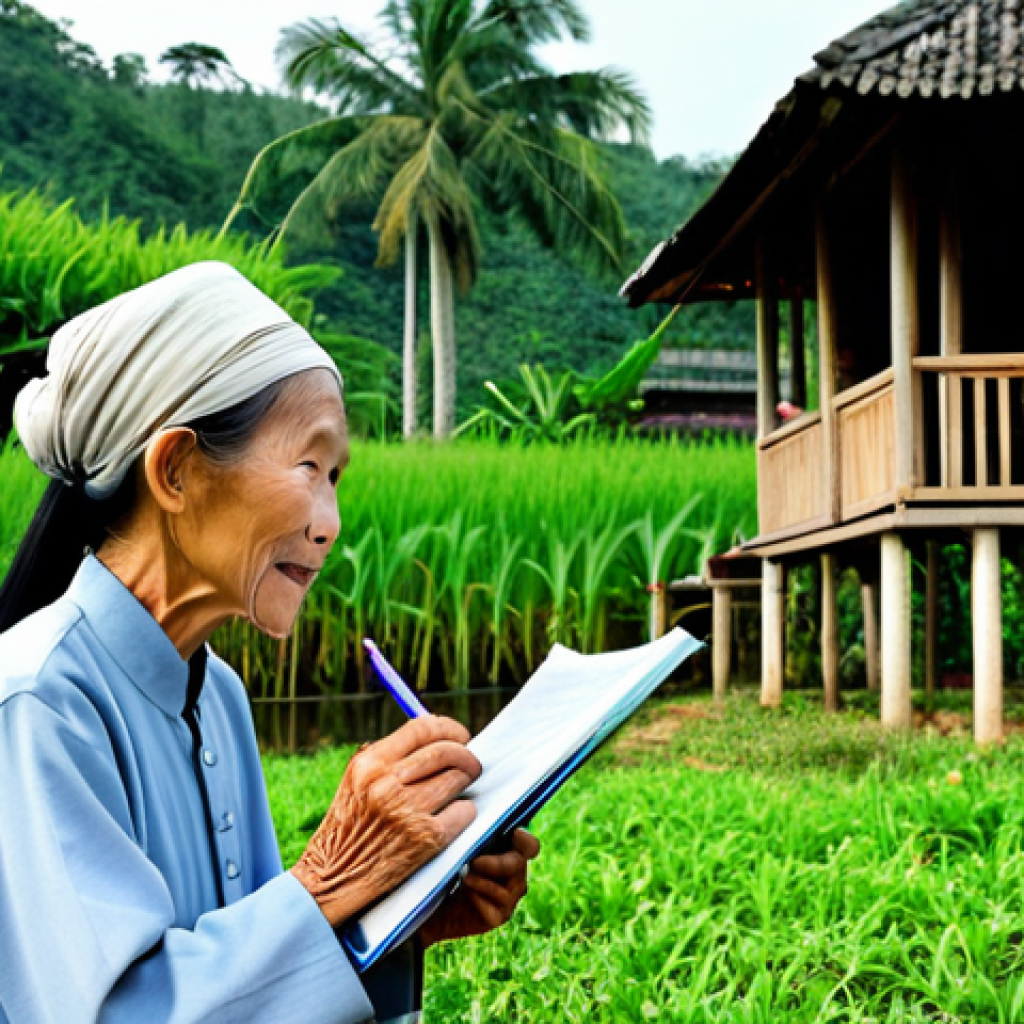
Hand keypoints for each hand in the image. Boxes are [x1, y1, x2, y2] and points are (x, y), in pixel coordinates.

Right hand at [291, 716, 480, 927]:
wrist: (330, 880)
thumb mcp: (357, 782)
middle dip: (467, 757)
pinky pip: (464, 812)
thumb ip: (391, 759)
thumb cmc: (348, 828)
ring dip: (465, 785)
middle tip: (471, 766)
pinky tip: (452, 819)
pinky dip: (464, 813)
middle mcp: (387, 783)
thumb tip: (440, 740)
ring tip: (457, 793)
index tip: (460, 736)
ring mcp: (407, 811)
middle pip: (447, 751)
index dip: (449, 728)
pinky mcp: (425, 839)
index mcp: (369, 763)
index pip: (422, 728)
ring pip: (459, 778)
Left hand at [419, 829, 539, 946]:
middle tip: (473, 863)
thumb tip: (471, 815)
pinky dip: (478, 899)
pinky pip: (493, 908)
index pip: (529, 845)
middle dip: (495, 864)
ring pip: (505, 890)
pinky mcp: (499, 916)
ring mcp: (510, 897)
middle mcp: (516, 874)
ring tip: (464, 878)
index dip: (524, 840)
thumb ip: (472, 834)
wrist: (437, 904)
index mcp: (511, 851)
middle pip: (517, 865)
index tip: (513, 834)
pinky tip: (465, 895)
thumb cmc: (451, 867)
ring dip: (481, 883)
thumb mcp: (460, 847)